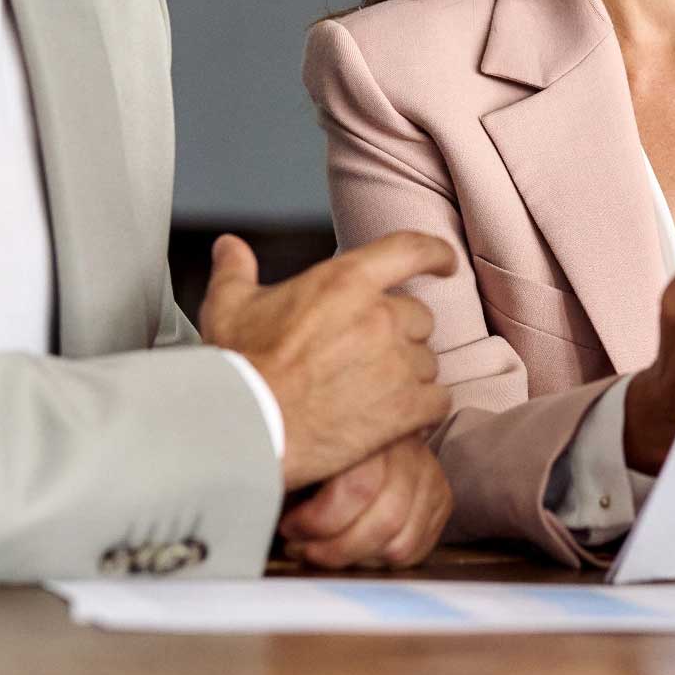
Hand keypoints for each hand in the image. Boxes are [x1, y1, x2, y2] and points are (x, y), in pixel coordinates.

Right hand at [200, 231, 456, 491]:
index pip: (410, 250)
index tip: (445, 263)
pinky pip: (437, 401)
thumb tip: (229, 246)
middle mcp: (380, 317)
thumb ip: (236, 270)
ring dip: (409, 374)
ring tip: (370, 393)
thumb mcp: (229, 307)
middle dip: (401, 334)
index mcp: (346, 281)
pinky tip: (398, 419)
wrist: (247, 428)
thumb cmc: (239, 367)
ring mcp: (397, 363)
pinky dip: (424, 410)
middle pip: (419, 316)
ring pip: (428, 362)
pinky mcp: (404, 408)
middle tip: (368, 357)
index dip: (435, 253)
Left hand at [276, 436, 452, 568]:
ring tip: (327, 552)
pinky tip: (356, 552)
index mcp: (369, 428)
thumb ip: (292, 469)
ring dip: (358, 559)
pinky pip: (417, 548)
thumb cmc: (315, 447)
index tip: (288, 528)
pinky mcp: (441, 496)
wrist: (358, 429)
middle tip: (304, 549)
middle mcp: (407, 448)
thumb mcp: (301, 450)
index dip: (318, 520)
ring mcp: (429, 472)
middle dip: (337, 548)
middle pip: (385, 519)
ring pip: (401, 540)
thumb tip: (262, 500)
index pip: (358, 487)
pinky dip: (384, 561)